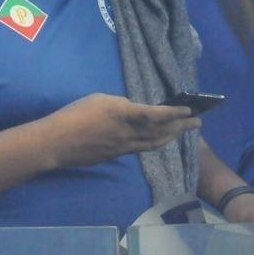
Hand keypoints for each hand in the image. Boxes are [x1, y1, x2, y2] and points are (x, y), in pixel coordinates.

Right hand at [43, 94, 199, 168]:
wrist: (55, 143)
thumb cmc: (75, 115)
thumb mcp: (101, 99)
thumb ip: (122, 104)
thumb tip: (134, 109)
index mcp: (127, 115)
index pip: (159, 114)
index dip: (176, 112)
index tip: (190, 109)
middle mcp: (129, 133)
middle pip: (162, 131)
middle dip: (182, 126)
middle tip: (197, 122)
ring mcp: (123, 147)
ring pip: (154, 143)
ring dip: (171, 137)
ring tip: (182, 132)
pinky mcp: (115, 155)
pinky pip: (141, 149)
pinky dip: (154, 143)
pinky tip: (159, 141)